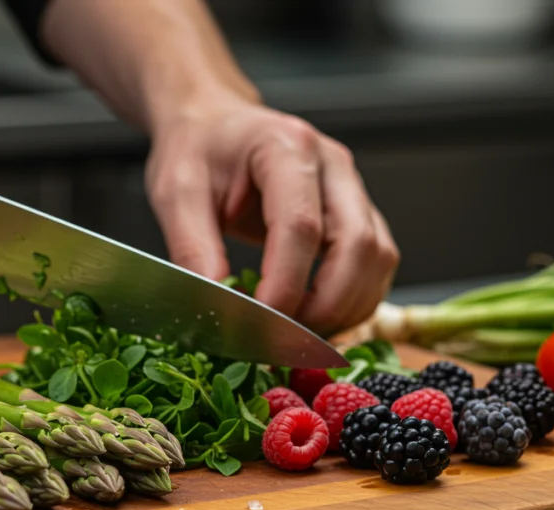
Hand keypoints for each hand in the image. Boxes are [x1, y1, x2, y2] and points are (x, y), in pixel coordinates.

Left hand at [145, 98, 398, 335]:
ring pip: (377, 259)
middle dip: (326, 305)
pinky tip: (315, 318)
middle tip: (281, 339)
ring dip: (346, 308)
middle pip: (358, 245)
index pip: (301, 226)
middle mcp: (332, 165)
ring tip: (296, 333)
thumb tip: (218, 307)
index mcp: (286, 148)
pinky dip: (353, 300)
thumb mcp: (176, 192)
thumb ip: (193, 248)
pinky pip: (375, 264)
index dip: (286, 284)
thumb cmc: (197, 149)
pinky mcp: (358, 213)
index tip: (259, 325)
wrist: (214, 125)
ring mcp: (352, 189)